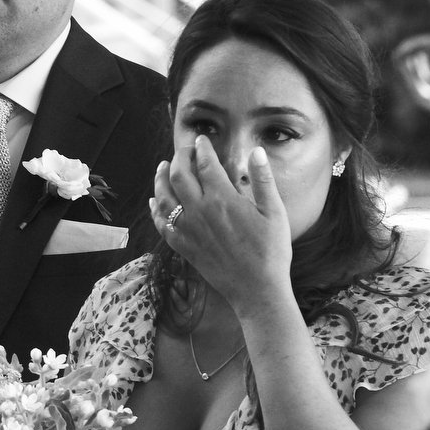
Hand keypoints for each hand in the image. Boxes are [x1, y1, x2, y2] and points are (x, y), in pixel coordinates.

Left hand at [152, 138, 291, 313]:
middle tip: (183, 150)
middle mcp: (199, 211)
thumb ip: (263, 180)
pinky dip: (155, 209)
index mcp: (222, 199)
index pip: (205, 164)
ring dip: (160, 179)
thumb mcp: (275, 212)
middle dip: (178, 158)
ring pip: (163, 197)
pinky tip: (154, 202)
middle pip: (178, 175)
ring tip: (162, 168)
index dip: (201, 149)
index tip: (201, 140)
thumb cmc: (271, 251)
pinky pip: (162, 224)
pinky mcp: (183, 246)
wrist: (257, 289)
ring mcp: (188, 230)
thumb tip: (257, 152)